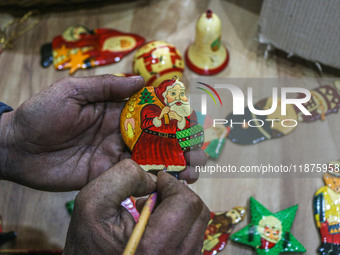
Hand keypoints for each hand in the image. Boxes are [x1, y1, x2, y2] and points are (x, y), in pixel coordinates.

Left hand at [0, 74, 206, 189]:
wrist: (18, 148)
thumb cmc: (41, 113)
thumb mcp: (72, 91)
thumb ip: (106, 86)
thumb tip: (141, 80)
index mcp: (115, 110)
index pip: (151, 111)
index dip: (172, 115)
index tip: (190, 120)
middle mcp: (121, 132)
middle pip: (158, 137)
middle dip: (181, 143)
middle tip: (198, 150)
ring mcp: (116, 155)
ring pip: (152, 159)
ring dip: (175, 163)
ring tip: (194, 169)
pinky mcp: (108, 174)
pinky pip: (135, 177)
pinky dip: (155, 179)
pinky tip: (172, 182)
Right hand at [63, 159, 209, 254]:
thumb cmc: (88, 244)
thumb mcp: (92, 203)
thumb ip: (123, 177)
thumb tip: (154, 177)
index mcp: (154, 247)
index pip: (187, 203)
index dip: (173, 184)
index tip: (158, 181)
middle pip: (198, 212)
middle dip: (177, 195)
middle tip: (156, 193)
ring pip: (198, 224)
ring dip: (178, 209)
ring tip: (151, 211)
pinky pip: (193, 237)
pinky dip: (179, 224)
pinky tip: (156, 225)